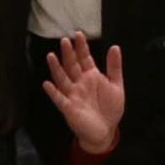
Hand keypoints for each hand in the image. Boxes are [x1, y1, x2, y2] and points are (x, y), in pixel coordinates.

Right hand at [40, 33, 125, 154]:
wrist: (106, 131)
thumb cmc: (110, 108)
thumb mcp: (116, 85)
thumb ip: (114, 67)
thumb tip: (115, 46)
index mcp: (91, 76)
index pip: (84, 58)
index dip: (81, 47)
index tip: (78, 34)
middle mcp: (79, 83)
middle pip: (72, 65)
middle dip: (68, 54)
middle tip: (64, 40)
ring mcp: (73, 94)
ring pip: (62, 79)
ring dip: (56, 68)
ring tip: (51, 56)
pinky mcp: (69, 108)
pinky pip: (60, 99)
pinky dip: (53, 92)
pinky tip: (47, 84)